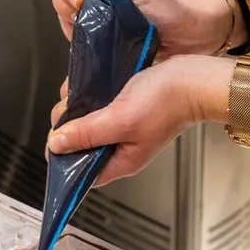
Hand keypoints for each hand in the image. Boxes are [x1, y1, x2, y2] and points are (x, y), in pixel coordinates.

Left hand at [45, 55, 233, 185]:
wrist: (195, 77)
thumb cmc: (167, 102)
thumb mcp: (120, 120)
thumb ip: (87, 134)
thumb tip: (56, 144)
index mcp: (122, 160)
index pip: (82, 172)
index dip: (64, 159)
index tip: (54, 139)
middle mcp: (120, 145)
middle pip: (81, 143)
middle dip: (68, 124)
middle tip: (71, 106)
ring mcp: (123, 124)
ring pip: (87, 119)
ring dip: (77, 104)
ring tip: (81, 90)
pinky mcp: (125, 104)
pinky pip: (98, 102)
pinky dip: (89, 92)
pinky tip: (90, 81)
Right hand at [48, 0, 233, 58]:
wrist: (194, 36)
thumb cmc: (172, 5)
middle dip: (64, 2)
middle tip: (81, 14)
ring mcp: (99, 13)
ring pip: (66, 15)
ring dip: (71, 23)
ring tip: (90, 31)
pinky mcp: (102, 37)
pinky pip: (78, 37)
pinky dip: (77, 41)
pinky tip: (87, 46)